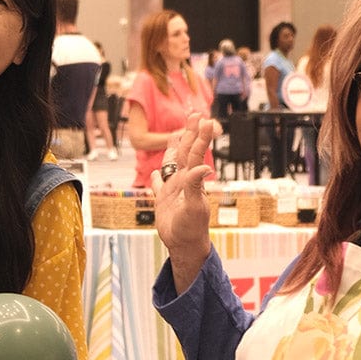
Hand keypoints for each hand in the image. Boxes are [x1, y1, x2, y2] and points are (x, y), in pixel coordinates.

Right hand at [152, 112, 219, 291]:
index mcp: (191, 180)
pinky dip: (156, 179)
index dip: (200, 136)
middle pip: (186, 153)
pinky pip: (158, 186)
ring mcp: (172, 191)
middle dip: (190, 134)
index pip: (195, 153)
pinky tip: (155, 174)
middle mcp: (183, 182)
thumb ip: (196, 186)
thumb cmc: (191, 229)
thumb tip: (204, 167)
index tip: (205, 119)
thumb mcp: (194, 207)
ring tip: (177, 135)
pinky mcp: (163, 201)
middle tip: (195, 114)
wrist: (184, 246)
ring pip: (172, 165)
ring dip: (174, 149)